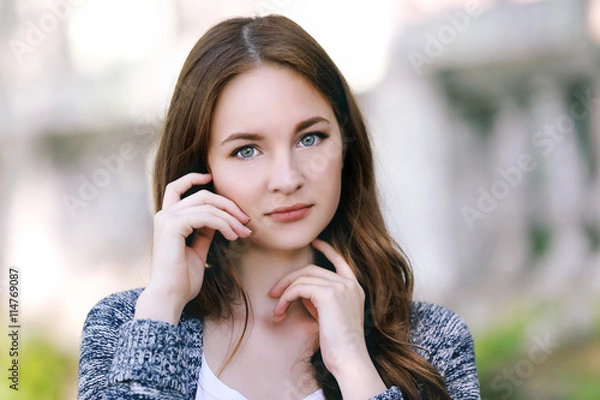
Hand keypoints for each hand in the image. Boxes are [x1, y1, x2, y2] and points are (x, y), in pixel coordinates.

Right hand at [135, 173, 250, 323]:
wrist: (171, 296)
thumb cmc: (183, 278)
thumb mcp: (197, 250)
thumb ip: (205, 232)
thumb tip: (219, 220)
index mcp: (167, 219)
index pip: (177, 188)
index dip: (193, 179)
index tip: (211, 177)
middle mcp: (164, 215)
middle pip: (202, 195)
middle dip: (228, 205)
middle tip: (245, 220)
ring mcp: (166, 219)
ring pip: (207, 205)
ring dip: (230, 218)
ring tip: (243, 233)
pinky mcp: (172, 226)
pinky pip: (206, 216)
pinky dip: (224, 224)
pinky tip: (232, 236)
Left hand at [268, 239, 367, 374]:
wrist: (349, 360)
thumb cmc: (338, 345)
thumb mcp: (330, 315)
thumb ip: (320, 298)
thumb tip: (299, 289)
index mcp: (354, 287)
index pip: (341, 260)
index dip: (327, 249)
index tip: (315, 242)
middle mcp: (349, 283)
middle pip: (312, 269)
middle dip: (289, 279)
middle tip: (273, 293)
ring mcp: (340, 287)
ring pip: (303, 278)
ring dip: (284, 293)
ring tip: (276, 311)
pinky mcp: (328, 294)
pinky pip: (299, 288)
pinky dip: (285, 298)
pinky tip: (280, 312)